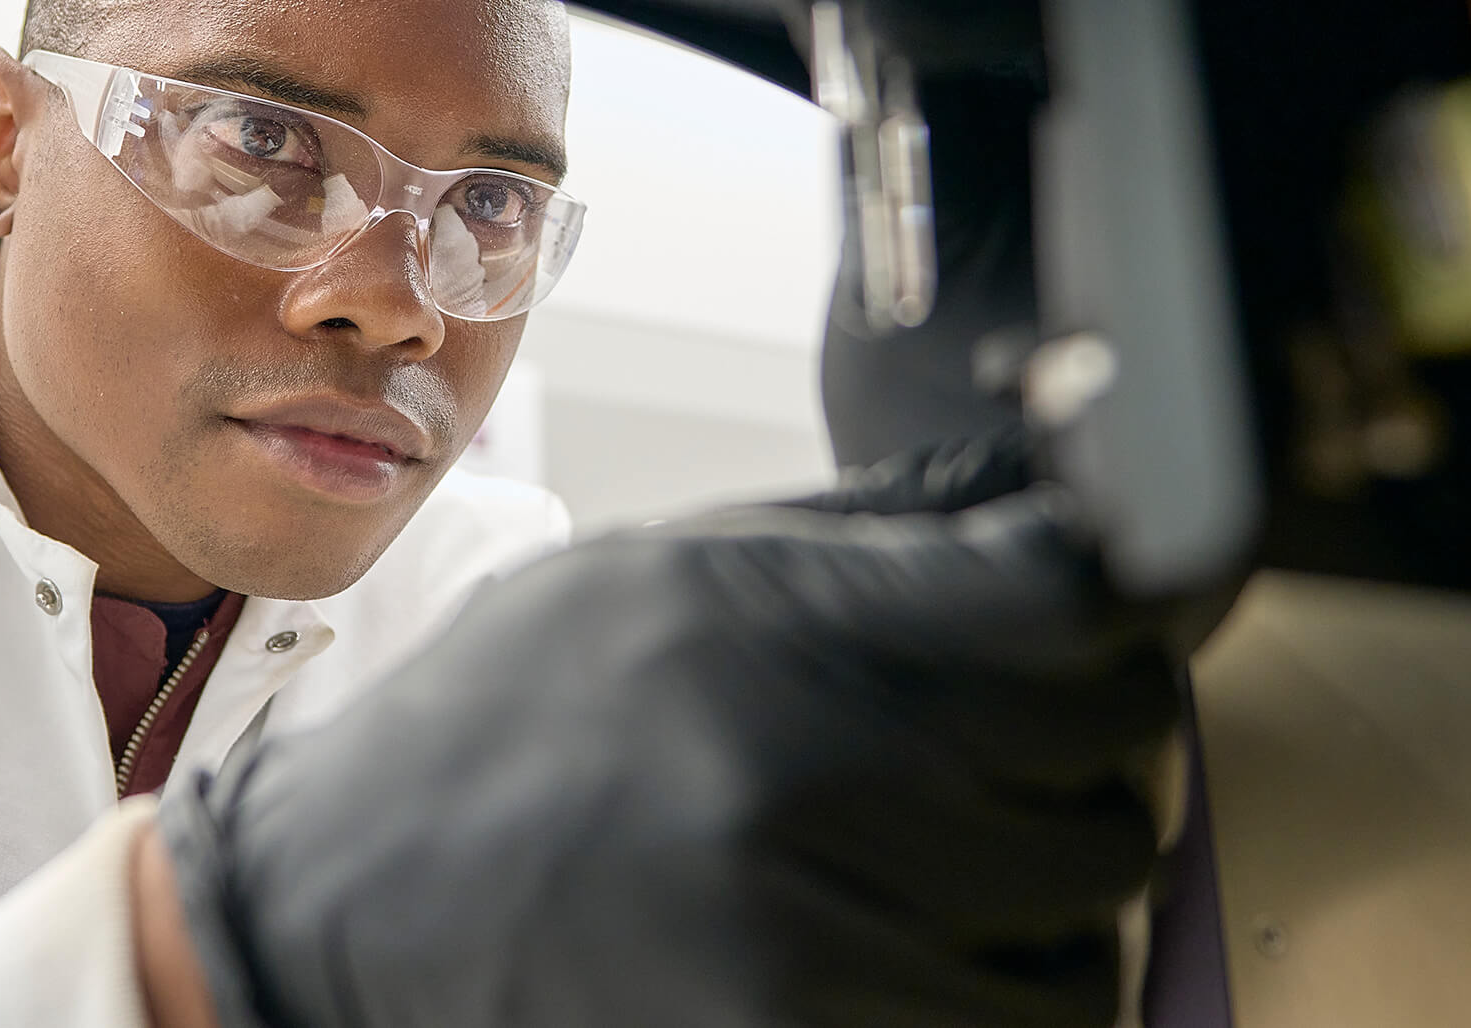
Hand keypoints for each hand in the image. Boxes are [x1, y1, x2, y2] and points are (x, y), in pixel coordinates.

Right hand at [156, 436, 1183, 1027]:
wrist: (338, 918)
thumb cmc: (498, 736)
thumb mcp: (652, 576)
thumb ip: (855, 539)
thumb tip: (1035, 494)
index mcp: (760, 625)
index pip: (1067, 592)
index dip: (1132, 581)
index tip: (1131, 589)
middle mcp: (798, 782)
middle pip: (1114, 746)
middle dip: (1095, 731)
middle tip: (1023, 729)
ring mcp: (810, 945)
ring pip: (1094, 904)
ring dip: (1060, 874)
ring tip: (960, 848)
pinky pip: (1032, 1026)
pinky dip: (1013, 985)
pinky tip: (934, 941)